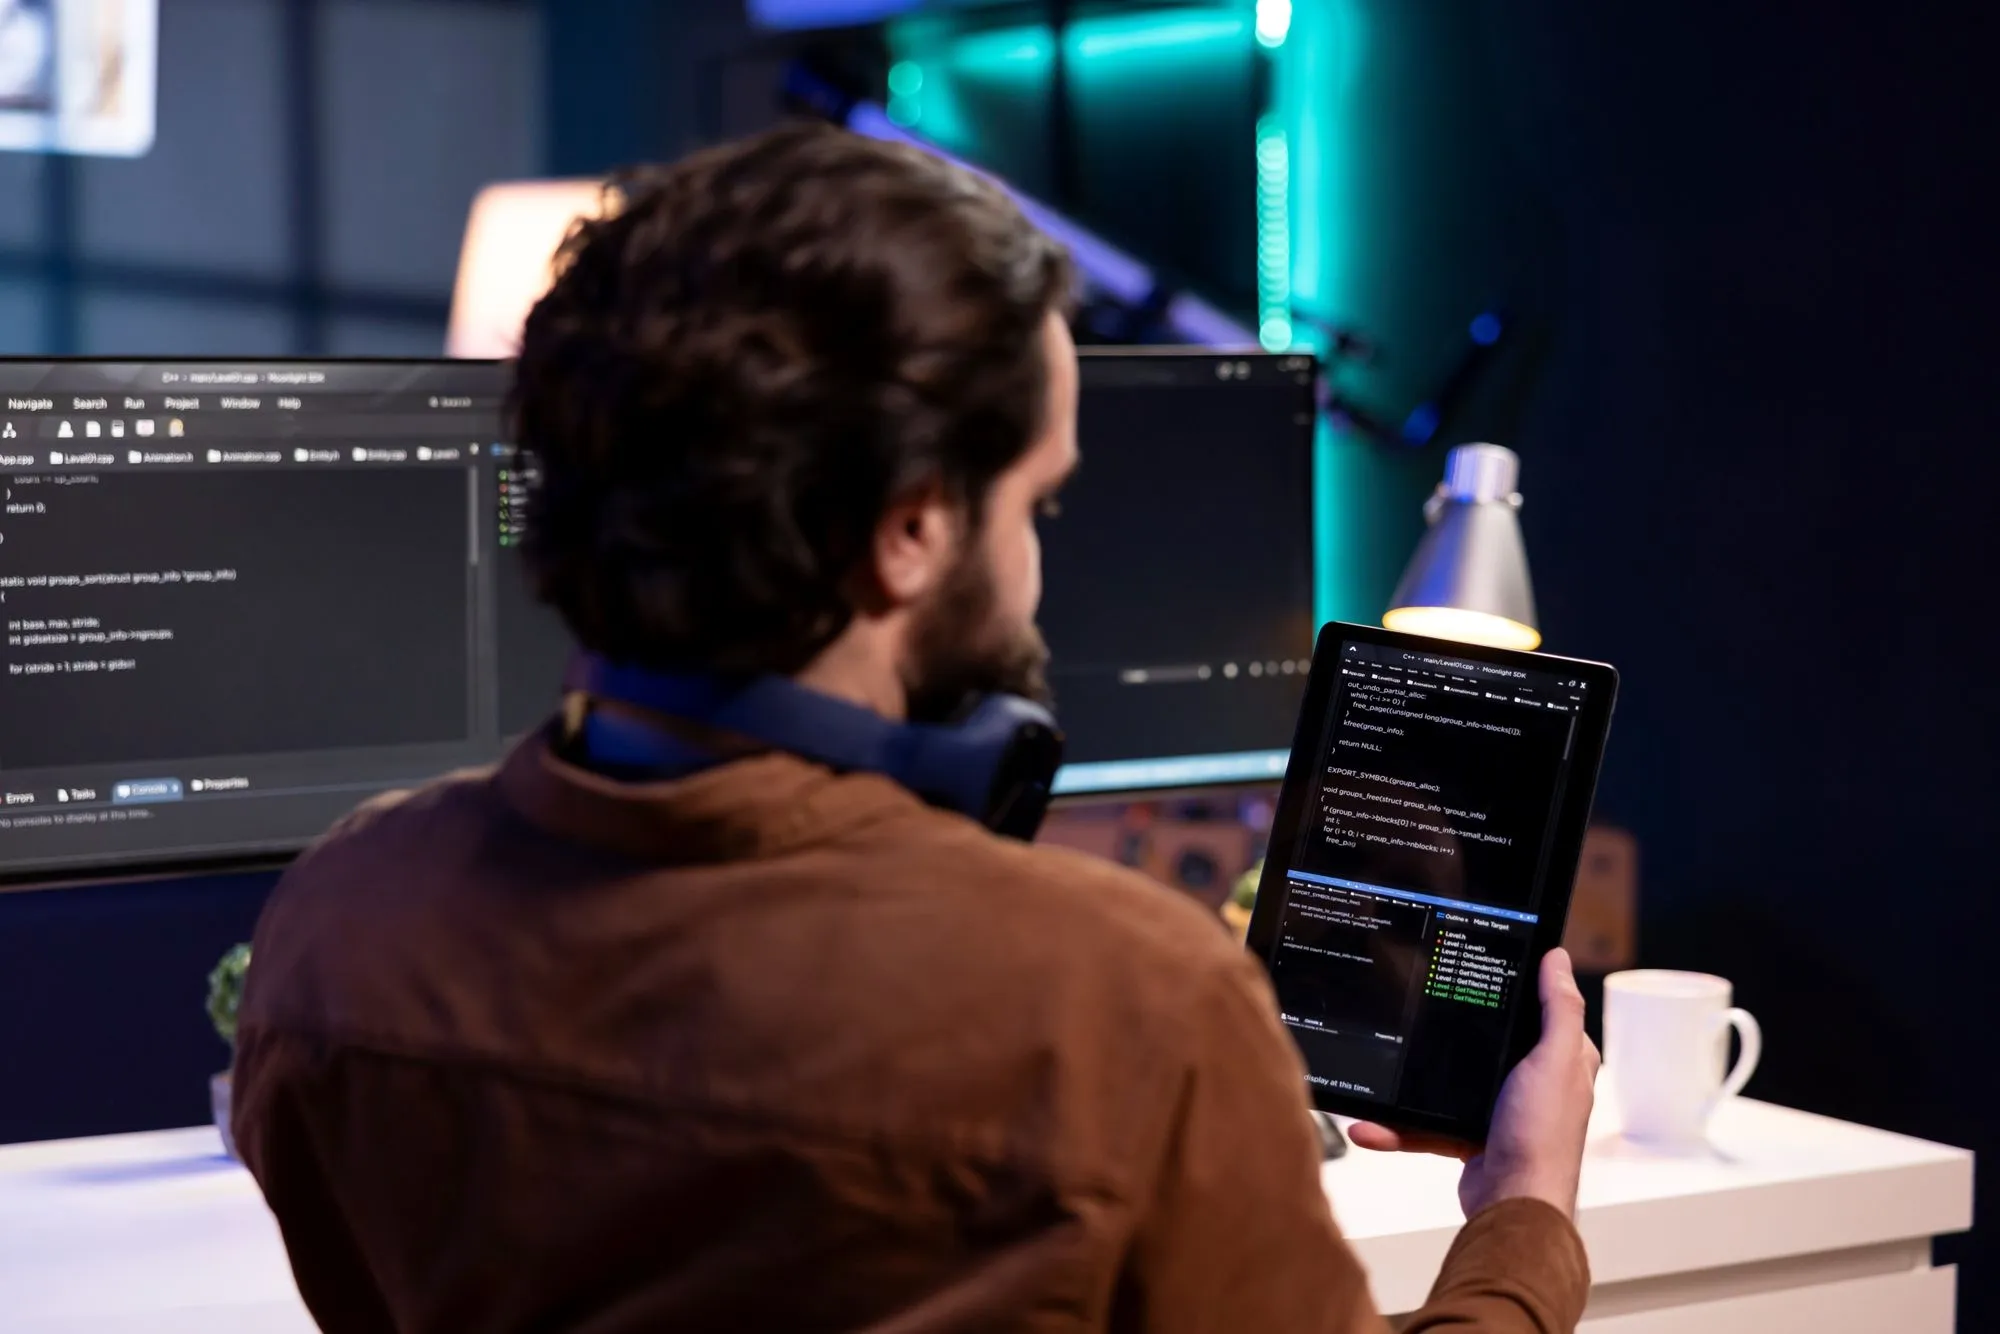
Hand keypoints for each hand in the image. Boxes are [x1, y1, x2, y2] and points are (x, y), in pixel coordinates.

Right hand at [1347, 948, 1599, 1218]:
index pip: (1537, 1008)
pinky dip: (1398, 1126)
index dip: (1510, 986)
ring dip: (1409, 1084)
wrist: (1513, 1207)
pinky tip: (1370, 1124)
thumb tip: (1556, 958)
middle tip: (1413, 1009)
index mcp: (1559, 1058)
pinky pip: (1426, 1122)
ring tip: (1377, 1073)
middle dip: (1444, 1032)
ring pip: (1446, 1082)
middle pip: (1484, 1040)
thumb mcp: (1554, 1061)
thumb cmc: (1542, 1138)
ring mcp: (1498, 1108)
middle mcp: (1532, 1081)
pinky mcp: (1469, 1135)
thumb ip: (1558, 1011)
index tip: (1472, 965)